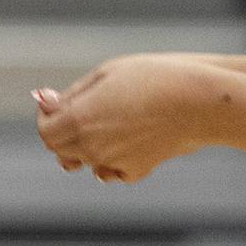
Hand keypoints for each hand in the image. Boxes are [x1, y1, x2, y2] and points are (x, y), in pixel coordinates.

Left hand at [34, 55, 215, 182]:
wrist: (203, 101)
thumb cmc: (158, 77)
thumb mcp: (111, 72)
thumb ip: (75, 92)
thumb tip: (42, 101)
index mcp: (79, 118)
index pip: (46, 131)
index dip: (50, 117)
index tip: (64, 105)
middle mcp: (90, 145)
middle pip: (61, 149)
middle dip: (68, 133)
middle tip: (94, 112)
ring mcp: (113, 162)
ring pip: (86, 162)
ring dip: (90, 148)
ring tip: (116, 125)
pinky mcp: (136, 171)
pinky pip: (113, 173)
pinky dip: (116, 162)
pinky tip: (133, 141)